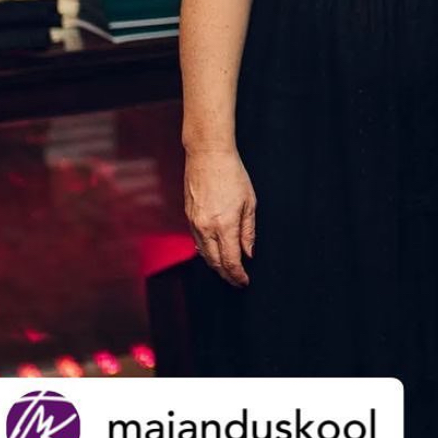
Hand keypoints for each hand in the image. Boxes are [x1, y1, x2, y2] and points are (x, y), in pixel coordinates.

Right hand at [184, 147, 255, 286]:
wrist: (208, 156)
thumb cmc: (232, 174)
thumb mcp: (249, 202)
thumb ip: (248, 231)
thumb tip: (248, 253)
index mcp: (224, 225)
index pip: (230, 261)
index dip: (237, 275)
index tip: (244, 281)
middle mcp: (205, 228)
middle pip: (215, 262)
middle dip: (226, 274)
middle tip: (237, 280)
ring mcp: (194, 223)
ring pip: (204, 254)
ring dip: (216, 265)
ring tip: (228, 270)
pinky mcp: (188, 218)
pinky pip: (197, 242)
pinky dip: (207, 252)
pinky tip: (214, 252)